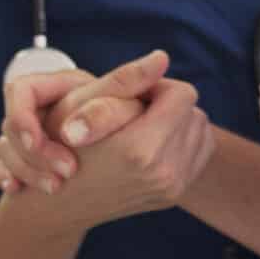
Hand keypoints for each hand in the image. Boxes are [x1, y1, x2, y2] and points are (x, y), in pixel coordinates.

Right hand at [0, 52, 210, 227]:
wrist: (60, 200)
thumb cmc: (62, 145)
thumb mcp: (82, 104)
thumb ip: (126, 79)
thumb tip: (162, 57)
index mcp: (141, 150)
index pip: (183, 94)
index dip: (157, 88)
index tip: (134, 96)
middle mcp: (162, 174)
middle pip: (193, 112)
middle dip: (167, 107)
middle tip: (133, 116)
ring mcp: (171, 188)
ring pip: (200, 131)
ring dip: (176, 124)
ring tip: (140, 130)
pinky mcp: (174, 195)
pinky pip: (200, 152)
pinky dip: (182, 143)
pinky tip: (152, 144)